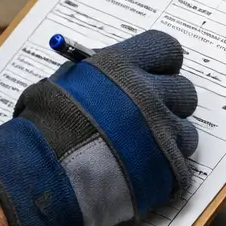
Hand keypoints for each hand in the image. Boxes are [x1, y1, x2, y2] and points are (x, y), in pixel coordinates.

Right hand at [0, 30, 197, 225]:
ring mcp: (162, 134)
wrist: (39, 175)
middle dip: (168, 104)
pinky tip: (140, 176)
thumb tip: (113, 73)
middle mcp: (149, 95)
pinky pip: (180, 167)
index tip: (153, 76)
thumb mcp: (64, 83)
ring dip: (168, 141)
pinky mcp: (168, 170)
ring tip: (139, 154)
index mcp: (124, 66)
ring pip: (186, 132)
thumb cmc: (42, 127)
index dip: (161, 64)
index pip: (167, 49)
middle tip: (147, 119)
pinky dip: (164, 173)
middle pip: (184, 92)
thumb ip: (99, 76)